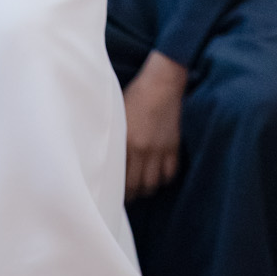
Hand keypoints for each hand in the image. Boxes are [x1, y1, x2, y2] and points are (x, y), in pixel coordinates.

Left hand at [124, 51, 186, 199]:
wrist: (162, 82)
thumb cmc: (136, 94)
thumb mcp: (118, 114)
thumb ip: (114, 136)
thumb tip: (103, 153)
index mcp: (124, 142)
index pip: (118, 178)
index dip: (116, 190)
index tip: (113, 193)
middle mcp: (141, 149)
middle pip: (136, 185)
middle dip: (131, 193)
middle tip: (128, 193)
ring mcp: (159, 149)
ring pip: (153, 183)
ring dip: (147, 188)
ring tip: (143, 186)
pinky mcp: (173, 145)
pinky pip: (170, 172)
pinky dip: (164, 177)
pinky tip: (158, 174)